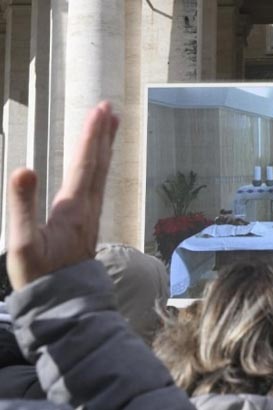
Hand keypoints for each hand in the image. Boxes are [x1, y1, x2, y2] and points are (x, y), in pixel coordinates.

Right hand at [7, 102, 118, 289]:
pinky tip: (98, 159)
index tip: (98, 111)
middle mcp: (88, 207)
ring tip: (110, 124)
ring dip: (105, 146)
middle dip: (102, 133)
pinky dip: (99, 164)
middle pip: (98, 163)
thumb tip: (23, 169)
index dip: (91, 136)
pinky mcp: (88, 220)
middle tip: (109, 107)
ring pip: (101, 172)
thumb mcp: (22, 242)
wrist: (62, 299)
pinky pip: (97, 183)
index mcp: (74, 207)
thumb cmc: (39, 274)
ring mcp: (90, 213)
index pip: (84, 164)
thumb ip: (21, 205)